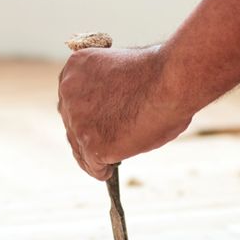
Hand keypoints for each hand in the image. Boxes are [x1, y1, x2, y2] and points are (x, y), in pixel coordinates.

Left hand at [57, 44, 195, 178]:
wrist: (171, 81)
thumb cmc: (160, 71)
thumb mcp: (121, 67)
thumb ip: (109, 88)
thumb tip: (111, 109)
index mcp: (75, 67)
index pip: (70, 97)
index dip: (84, 113)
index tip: (93, 123)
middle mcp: (68, 92)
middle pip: (71, 123)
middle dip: (87, 134)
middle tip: (102, 144)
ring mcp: (77, 120)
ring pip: (79, 147)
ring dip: (92, 155)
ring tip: (104, 164)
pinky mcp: (91, 145)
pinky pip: (93, 165)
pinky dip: (101, 170)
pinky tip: (109, 172)